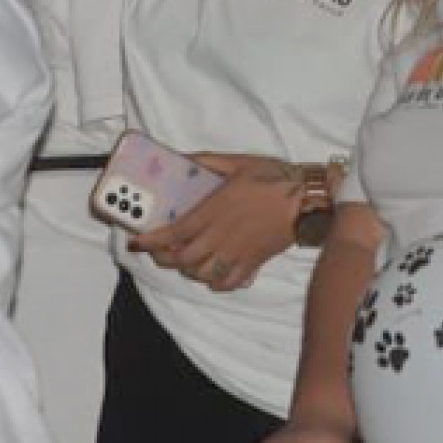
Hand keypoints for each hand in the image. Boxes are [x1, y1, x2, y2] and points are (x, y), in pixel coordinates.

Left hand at [131, 155, 297, 291]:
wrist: (306, 199)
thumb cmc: (272, 177)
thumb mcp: (236, 162)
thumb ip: (206, 162)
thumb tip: (181, 158)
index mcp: (213, 211)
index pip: (173, 233)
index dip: (150, 241)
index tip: (136, 241)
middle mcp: (220, 237)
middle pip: (182, 259)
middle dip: (163, 258)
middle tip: (156, 251)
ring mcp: (236, 254)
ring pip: (201, 274)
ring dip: (186, 270)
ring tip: (182, 260)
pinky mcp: (252, 263)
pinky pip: (227, 283)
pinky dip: (213, 283)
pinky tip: (210, 274)